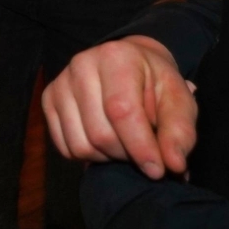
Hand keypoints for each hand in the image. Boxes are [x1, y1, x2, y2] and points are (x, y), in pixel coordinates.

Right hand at [42, 35, 197, 179]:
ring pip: (81, 145)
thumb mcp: (179, 102)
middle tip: (143, 152)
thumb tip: (173, 164)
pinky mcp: (48, 98)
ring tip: (124, 145)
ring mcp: (60, 82)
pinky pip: (64, 147)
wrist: (128, 66)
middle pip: (100, 133)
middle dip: (127, 155)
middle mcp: (80, 64)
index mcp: (116, 57)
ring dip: (107, 158)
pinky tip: (104, 142)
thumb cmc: (155, 85)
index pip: (121, 111)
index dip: (141, 147)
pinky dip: (88, 156)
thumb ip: (179, 132)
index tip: (158, 171)